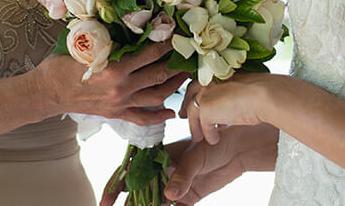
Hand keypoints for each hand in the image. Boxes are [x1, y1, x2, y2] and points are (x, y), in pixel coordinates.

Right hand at [34, 42, 187, 125]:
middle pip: (159, 74)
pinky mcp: (116, 114)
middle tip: (189, 51)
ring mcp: (120, 103)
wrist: (46, 92)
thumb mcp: (83, 42)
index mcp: (114, 67)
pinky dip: (158, 116)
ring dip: (174, 86)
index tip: (177, 32)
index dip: (166, 42)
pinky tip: (171, 112)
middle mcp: (121, 87)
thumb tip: (123, 15)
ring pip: (156, 96)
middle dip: (177, 62)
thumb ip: (105, 33)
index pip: (150, 53)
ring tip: (186, 75)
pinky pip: (142, 117)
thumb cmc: (61, 63)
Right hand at [98, 137, 232, 205]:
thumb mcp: (195, 157)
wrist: (238, 150)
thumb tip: (168, 196)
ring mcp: (174, 187)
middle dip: (127, 204)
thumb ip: (182, 176)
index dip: (116, 185)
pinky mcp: (188, 198)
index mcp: (158, 157)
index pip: (131, 170)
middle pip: (139, 191)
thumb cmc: (213, 144)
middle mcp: (162, 172)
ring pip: (153, 203)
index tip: (105, 201)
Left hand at [182, 72, 271, 144]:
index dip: (195, 95)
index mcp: (215, 72)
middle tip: (183, 117)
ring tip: (198, 138)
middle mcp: (207, 80)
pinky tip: (214, 141)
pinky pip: (203, 126)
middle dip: (187, 108)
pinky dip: (208, 135)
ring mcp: (205, 94)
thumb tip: (226, 105)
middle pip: (191, 95)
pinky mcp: (206, 109)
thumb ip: (228, 92)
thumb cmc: (260, 91)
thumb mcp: (239, 88)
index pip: (198, 83)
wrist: (264, 95)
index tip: (195, 103)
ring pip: (193, 112)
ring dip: (194, 127)